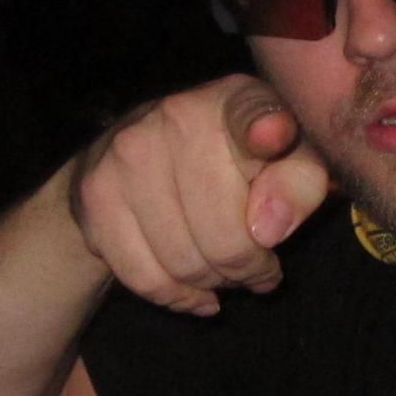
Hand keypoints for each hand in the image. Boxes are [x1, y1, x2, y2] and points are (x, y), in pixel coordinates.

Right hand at [67, 75, 332, 316]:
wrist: (136, 156)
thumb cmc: (235, 162)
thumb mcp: (287, 161)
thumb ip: (300, 182)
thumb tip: (268, 228)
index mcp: (234, 98)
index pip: (254, 113)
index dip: (270, 132)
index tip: (274, 139)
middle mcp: (175, 115)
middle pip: (226, 235)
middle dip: (250, 268)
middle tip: (258, 269)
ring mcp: (127, 154)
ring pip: (184, 264)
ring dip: (213, 284)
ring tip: (224, 273)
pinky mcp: (95, 195)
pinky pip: (145, 277)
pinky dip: (176, 296)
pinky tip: (195, 291)